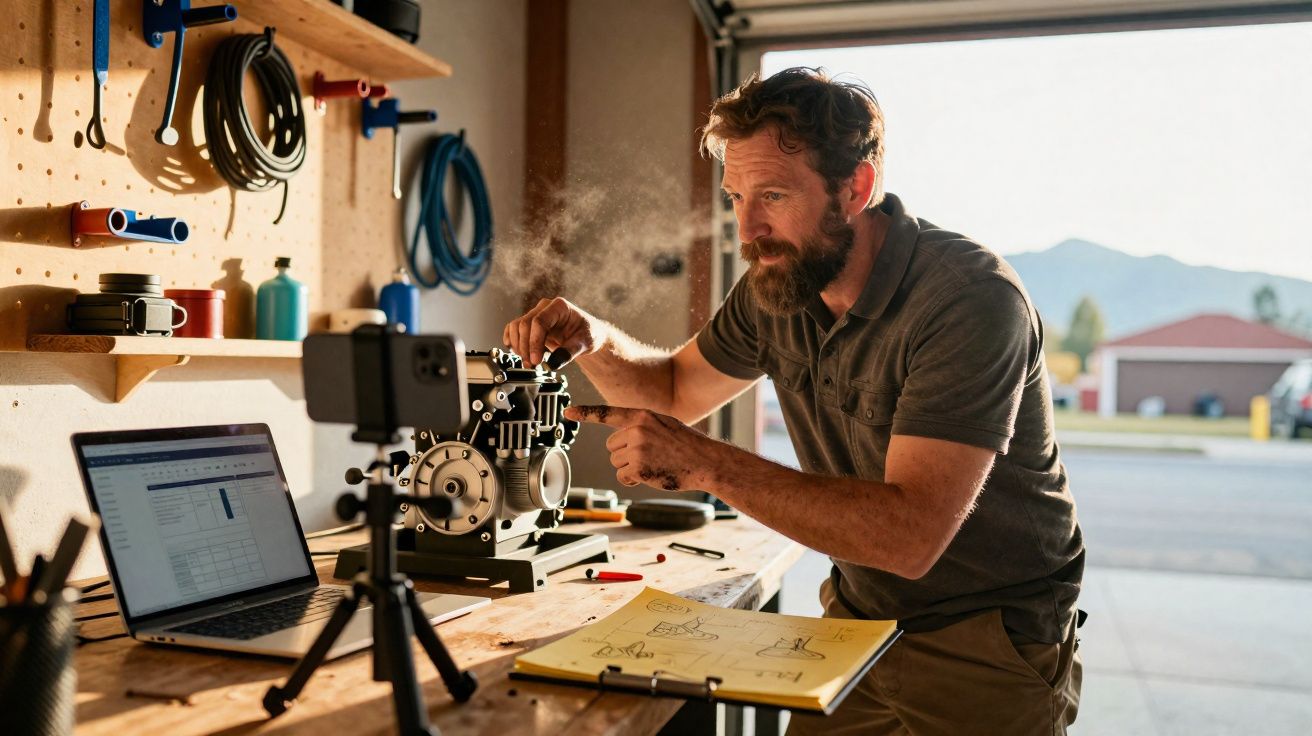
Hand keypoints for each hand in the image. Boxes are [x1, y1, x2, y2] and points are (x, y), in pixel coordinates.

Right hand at [502, 297, 606, 365]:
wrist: (588, 334)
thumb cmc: (589, 334)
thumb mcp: (585, 343)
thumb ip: (569, 353)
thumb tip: (552, 364)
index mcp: (560, 307)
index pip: (539, 322)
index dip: (534, 342)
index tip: (536, 360)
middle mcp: (545, 307)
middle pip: (525, 324)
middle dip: (525, 347)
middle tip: (531, 365)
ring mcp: (536, 314)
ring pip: (517, 326)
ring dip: (518, 346)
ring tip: (527, 362)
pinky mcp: (531, 324)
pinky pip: (514, 328)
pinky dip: (512, 340)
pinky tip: (515, 352)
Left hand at [563, 405, 716, 491]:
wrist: (705, 461)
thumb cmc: (687, 445)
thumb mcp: (664, 424)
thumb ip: (641, 426)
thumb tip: (621, 439)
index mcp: (642, 416)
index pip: (608, 413)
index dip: (586, 413)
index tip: (568, 412)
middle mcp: (637, 429)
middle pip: (611, 445)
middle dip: (624, 453)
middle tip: (649, 455)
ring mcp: (637, 448)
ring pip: (615, 462)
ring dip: (630, 467)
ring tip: (653, 463)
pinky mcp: (638, 467)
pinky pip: (622, 476)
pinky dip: (633, 479)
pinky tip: (651, 474)